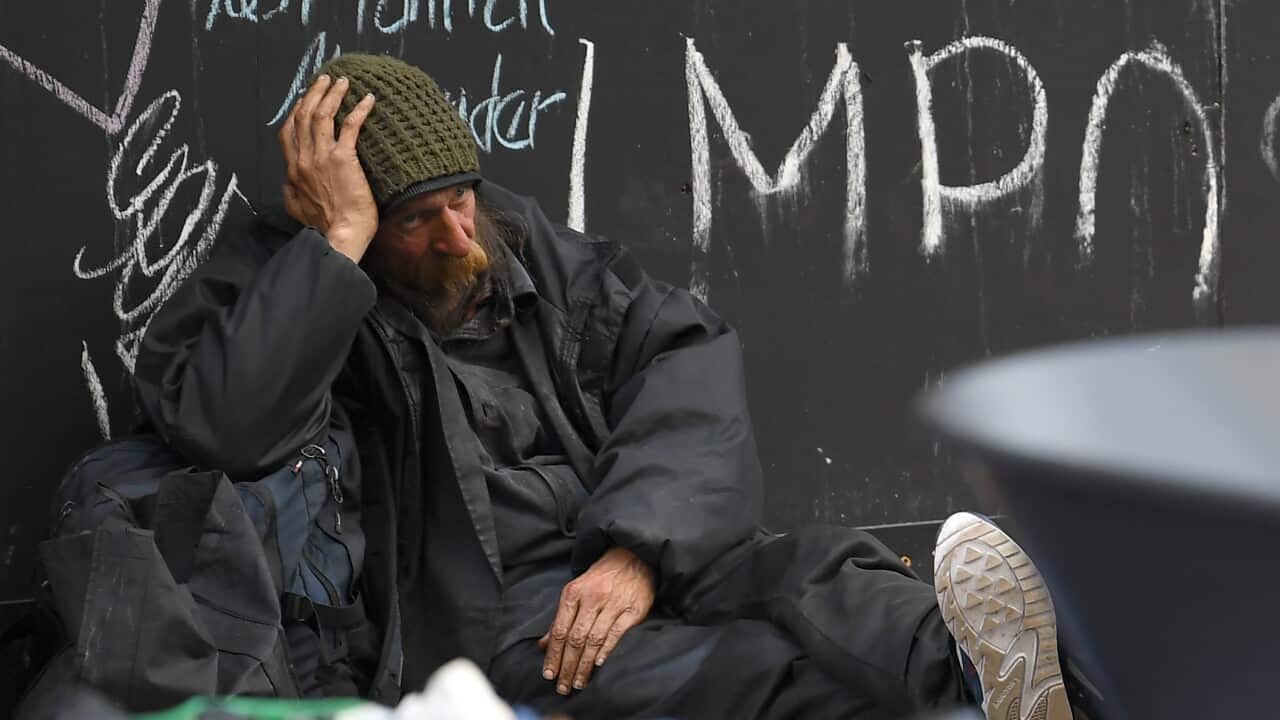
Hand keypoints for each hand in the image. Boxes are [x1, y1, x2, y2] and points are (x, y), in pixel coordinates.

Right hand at [278, 74, 378, 262]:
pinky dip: (358, 110)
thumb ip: (290, 195)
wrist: (341, 236)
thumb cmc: (326, 227)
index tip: (304, 99)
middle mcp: (304, 159)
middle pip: (303, 116)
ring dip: (332, 94)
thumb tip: (286, 186)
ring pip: (321, 115)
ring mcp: (322, 157)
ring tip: (342, 81)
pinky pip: (349, 126)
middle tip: (324, 80)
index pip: (288, 132)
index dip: (295, 111)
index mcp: (294, 170)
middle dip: (313, 94)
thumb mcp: (298, 210)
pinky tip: (367, 100)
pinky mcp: (343, 158)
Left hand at [539, 547, 654, 694]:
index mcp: (573, 593)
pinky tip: (598, 665)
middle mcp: (592, 598)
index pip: (559, 630)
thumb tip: (543, 645)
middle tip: (562, 687)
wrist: (633, 557)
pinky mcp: (633, 609)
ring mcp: (613, 603)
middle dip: (567, 666)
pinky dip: (606, 650)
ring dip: (584, 665)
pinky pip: (616, 633)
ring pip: (594, 639)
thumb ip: (561, 619)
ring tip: (578, 683)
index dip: (553, 655)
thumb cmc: (601, 578)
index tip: (548, 674)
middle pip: (575, 639)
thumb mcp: (576, 591)